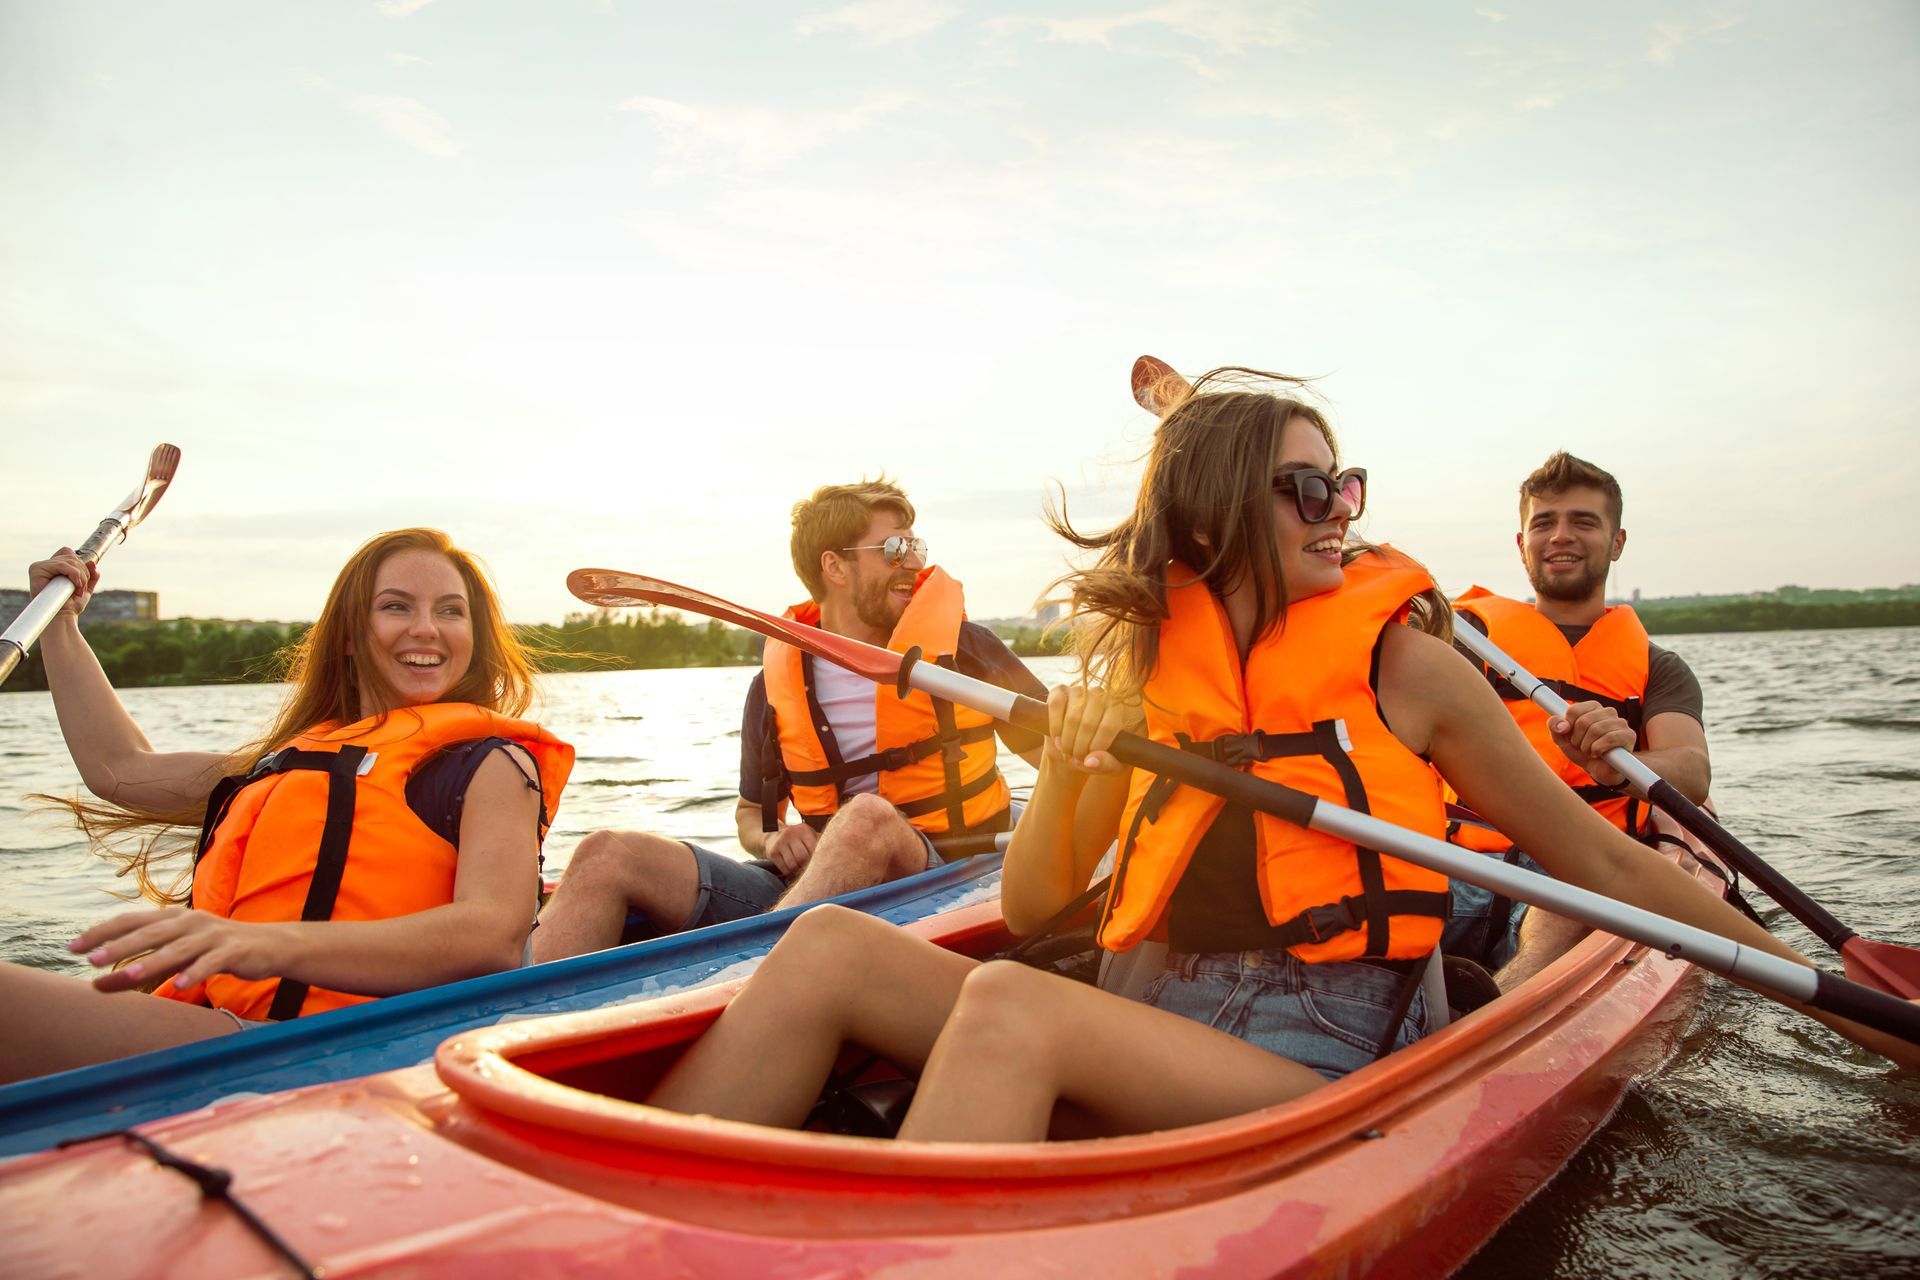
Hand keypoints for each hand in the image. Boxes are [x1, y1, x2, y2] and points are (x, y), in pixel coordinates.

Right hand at [28, 548, 97, 619]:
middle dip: (83, 573)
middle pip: (72, 556)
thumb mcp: (85, 587)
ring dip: (80, 576)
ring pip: (70, 560)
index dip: (80, 564)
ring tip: (78, 590)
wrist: (62, 617)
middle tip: (81, 589)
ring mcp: (40, 566)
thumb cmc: (70, 605)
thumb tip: (92, 562)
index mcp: (54, 566)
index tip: (82, 581)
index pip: (69, 552)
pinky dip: (73, 574)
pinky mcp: (36, 570)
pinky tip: (74, 586)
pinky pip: (61, 565)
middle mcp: (46, 565)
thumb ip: (91, 575)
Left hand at [69, 907, 284, 994]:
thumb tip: (95, 986)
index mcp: (173, 918)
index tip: (73, 948)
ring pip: (177, 948)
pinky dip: (194, 972)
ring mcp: (212, 934)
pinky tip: (179, 985)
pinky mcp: (233, 950)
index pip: (130, 920)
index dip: (102, 932)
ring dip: (151, 961)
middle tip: (92, 959)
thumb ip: (138, 969)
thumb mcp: (174, 959)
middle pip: (151, 932)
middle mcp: (190, 921)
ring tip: (128, 975)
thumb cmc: (213, 951)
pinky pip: (211, 962)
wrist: (268, 946)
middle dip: (120, 946)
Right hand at [764, 821, 818, 875]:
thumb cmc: (798, 838)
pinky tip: (792, 869)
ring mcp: (780, 842)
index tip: (817, 863)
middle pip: (802, 857)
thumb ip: (820, 842)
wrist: (773, 835)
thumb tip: (834, 856)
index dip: (816, 858)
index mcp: (803, 829)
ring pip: (793, 865)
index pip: (813, 848)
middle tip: (808, 868)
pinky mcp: (772, 852)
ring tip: (800, 868)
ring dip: (798, 870)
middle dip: (806, 865)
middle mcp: (791, 833)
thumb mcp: (808, 835)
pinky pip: (784, 869)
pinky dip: (790, 872)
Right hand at [1044, 682, 1142, 777]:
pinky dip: (1055, 725)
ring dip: (1066, 740)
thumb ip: (1107, 764)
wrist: (1076, 745)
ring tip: (1067, 751)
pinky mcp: (1061, 690)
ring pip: (1072, 716)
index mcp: (1120, 709)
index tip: (1089, 759)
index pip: (1108, 726)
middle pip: (1089, 723)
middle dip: (1079, 747)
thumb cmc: (1100, 754)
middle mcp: (1102, 695)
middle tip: (1076, 758)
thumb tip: (1090, 761)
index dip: (1096, 746)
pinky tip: (1057, 737)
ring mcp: (1081, 690)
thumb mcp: (1112, 765)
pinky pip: (1056, 704)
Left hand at [1550, 700, 1636, 785]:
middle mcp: (1607, 711)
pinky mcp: (1629, 735)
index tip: (1571, 737)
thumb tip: (1561, 725)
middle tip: (1582, 747)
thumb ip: (1555, 727)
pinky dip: (1598, 749)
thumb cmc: (1583, 752)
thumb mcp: (1563, 740)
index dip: (1567, 727)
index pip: (1573, 710)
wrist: (1601, 770)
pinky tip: (1599, 754)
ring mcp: (1620, 722)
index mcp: (1592, 707)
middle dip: (1577, 740)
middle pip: (1583, 721)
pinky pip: (1609, 739)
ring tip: (1590, 751)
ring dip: (1587, 746)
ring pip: (1595, 730)